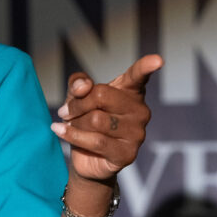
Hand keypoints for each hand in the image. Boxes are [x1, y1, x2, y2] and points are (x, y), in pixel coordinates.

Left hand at [51, 54, 162, 182]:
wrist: (85, 157)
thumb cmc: (84, 120)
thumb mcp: (76, 97)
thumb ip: (78, 84)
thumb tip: (84, 86)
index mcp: (130, 92)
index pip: (138, 76)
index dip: (146, 67)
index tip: (157, 60)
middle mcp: (140, 111)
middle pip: (101, 96)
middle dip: (77, 104)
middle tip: (66, 112)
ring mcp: (137, 133)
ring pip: (96, 120)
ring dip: (75, 123)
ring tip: (72, 125)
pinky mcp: (128, 154)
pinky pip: (96, 140)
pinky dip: (72, 135)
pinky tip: (59, 131)